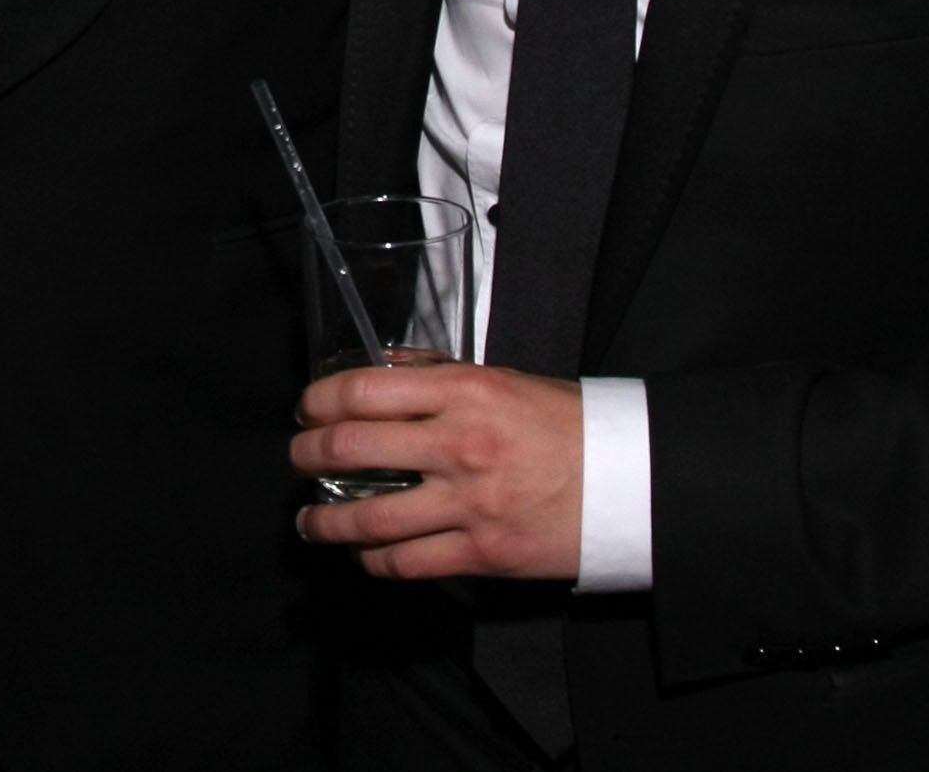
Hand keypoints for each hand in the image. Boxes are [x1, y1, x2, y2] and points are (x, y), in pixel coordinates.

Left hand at [291, 362, 584, 582]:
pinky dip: (374, 560)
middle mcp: (459, 444)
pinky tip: (362, 554)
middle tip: (297, 459)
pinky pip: (408, 562)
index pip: (364, 390)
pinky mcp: (483, 552)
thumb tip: (382, 367)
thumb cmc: (569, 425)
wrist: (631, 481)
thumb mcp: (504, 379)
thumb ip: (440, 373)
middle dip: (308, 454)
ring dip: (326, 520)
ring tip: (308, 521)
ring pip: (370, 517)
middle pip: (352, 448)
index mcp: (465, 391)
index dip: (319, 400)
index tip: (306, 409)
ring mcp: (469, 502)